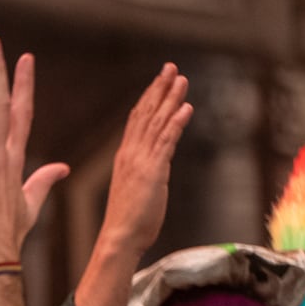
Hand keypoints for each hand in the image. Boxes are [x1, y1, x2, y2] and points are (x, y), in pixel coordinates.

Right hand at [98, 65, 191, 258]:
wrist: (119, 237)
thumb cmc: (128, 222)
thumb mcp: (137, 190)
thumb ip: (145, 173)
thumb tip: (154, 169)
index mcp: (125, 157)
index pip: (137, 120)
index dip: (149, 98)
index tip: (159, 81)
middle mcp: (131, 154)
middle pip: (146, 114)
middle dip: (159, 89)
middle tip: (171, 68)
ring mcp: (141, 162)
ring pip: (157, 123)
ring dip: (170, 99)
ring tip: (182, 80)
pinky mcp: (153, 172)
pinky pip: (165, 142)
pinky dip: (176, 123)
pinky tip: (185, 108)